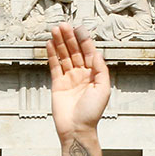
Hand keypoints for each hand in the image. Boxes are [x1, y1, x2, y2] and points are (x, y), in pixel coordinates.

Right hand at [47, 24, 109, 141]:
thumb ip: (100, 69)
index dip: (84, 40)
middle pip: (75, 51)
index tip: (78, 28)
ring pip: (64, 56)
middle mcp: (82, 75)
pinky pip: (54, 66)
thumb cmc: (92, 113)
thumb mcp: (103, 88)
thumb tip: (97, 53)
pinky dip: (52, 55)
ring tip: (55, 31)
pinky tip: (51, 45)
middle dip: (69, 38)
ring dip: (60, 43)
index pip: (89, 52)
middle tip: (63, 26)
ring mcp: (69, 79)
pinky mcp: (58, 84)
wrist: (77, 129)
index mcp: (94, 75)